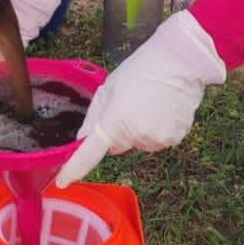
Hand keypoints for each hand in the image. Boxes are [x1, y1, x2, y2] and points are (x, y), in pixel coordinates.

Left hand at [53, 12, 225, 185]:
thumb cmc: (141, 69)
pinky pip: (158, 140)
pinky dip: (159, 129)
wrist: (180, 62)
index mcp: (113, 121)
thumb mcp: (109, 88)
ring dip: (141, 129)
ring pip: (139, 143)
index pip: (90, 153)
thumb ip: (94, 117)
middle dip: (120, 131)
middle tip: (131, 104)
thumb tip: (83, 139)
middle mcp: (135, 136)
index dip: (74, 168)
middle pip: (118, 145)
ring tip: (151, 103)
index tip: (62, 182)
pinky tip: (164, 109)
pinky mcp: (174, 140)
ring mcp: (156, 140)